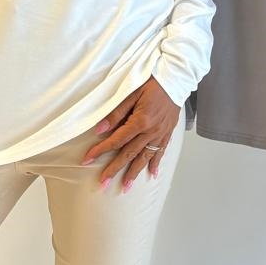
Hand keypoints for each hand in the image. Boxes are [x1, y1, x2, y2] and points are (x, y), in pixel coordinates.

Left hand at [81, 77, 178, 192]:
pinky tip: (151, 174)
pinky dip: (155, 164)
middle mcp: (151, 131)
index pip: (116, 140)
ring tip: (125, 187)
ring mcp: (160, 134)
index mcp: (140, 121)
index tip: (87, 160)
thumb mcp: (131, 92)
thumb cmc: (154, 81)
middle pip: (128, 154)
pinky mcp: (167, 133)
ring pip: (144, 157)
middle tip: (102, 184)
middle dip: (114, 170)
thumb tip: (100, 129)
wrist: (177, 78)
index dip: (100, 151)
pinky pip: (161, 152)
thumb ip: (116, 112)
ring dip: (134, 173)